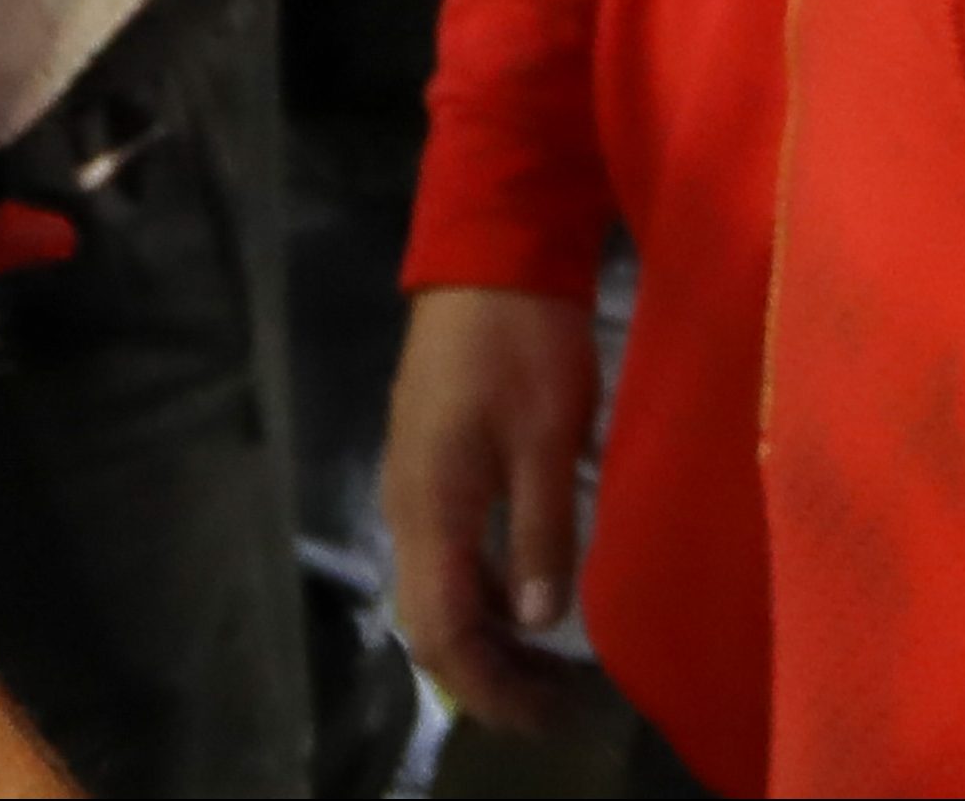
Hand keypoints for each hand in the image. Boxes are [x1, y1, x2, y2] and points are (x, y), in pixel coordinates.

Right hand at [382, 285, 601, 737]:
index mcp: (429, 503)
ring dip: (487, 637)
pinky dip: (483, 592)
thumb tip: (540, 624)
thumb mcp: (548, 436)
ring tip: (550, 666)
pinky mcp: (429, 462)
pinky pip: (445, 555)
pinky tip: (530, 596)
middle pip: (429, 620)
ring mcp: (413, 482)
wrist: (488, 249)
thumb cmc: (524, 340)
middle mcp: (407, 503)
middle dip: (488, 675)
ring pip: (436, 589)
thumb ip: (540, 532)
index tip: (546, 716)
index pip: (440, 629)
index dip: (489, 686)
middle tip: (557, 705)